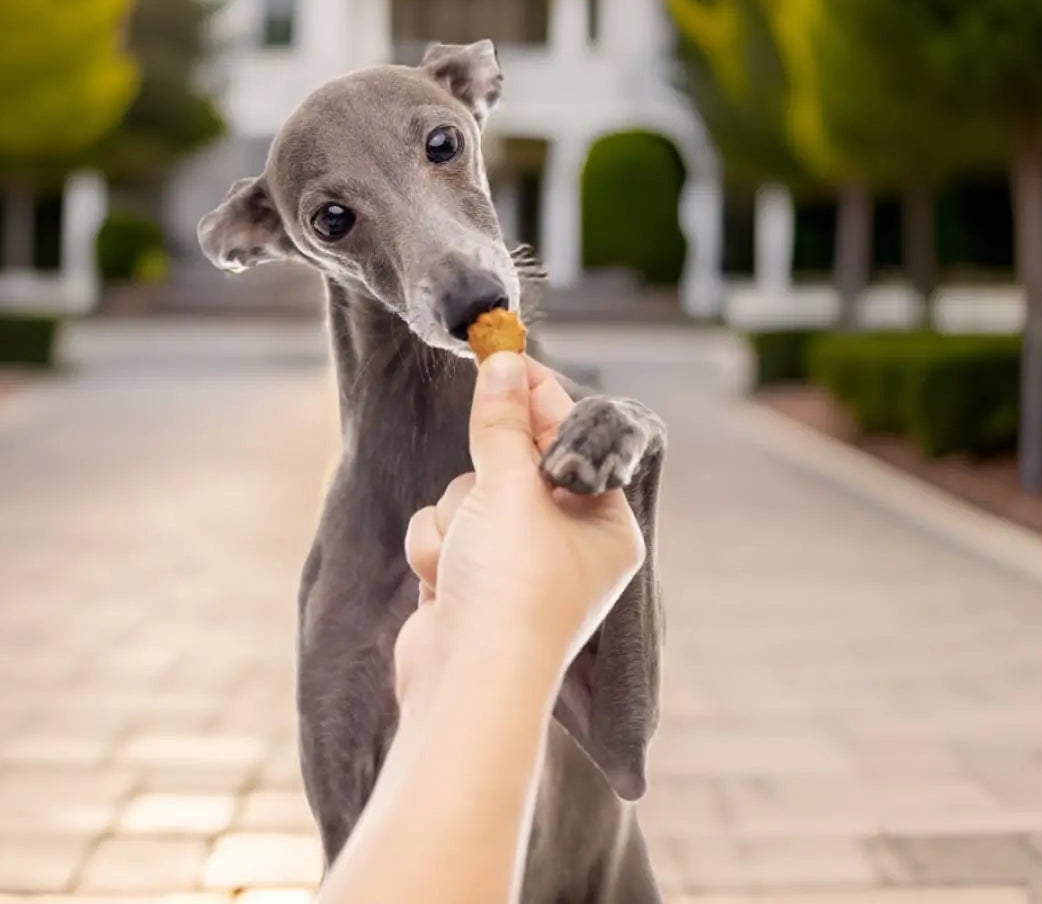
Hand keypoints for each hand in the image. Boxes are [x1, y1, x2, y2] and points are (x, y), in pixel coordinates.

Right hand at [394, 352, 645, 706]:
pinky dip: (438, 550)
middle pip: (513, 466)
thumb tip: (506, 362)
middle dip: (485, 479)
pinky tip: (443, 581)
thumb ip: (503, 422)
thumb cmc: (512, 586)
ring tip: (464, 555)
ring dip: (456, 519)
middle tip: (485, 467)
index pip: (569, 441)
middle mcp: (566, 546)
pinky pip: (446, 532)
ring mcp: (516, 568)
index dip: (538, 399)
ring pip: (469, 497)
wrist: (466, 685)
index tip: (507, 356)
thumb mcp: (509, 487)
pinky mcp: (471, 585)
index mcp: (604, 524)